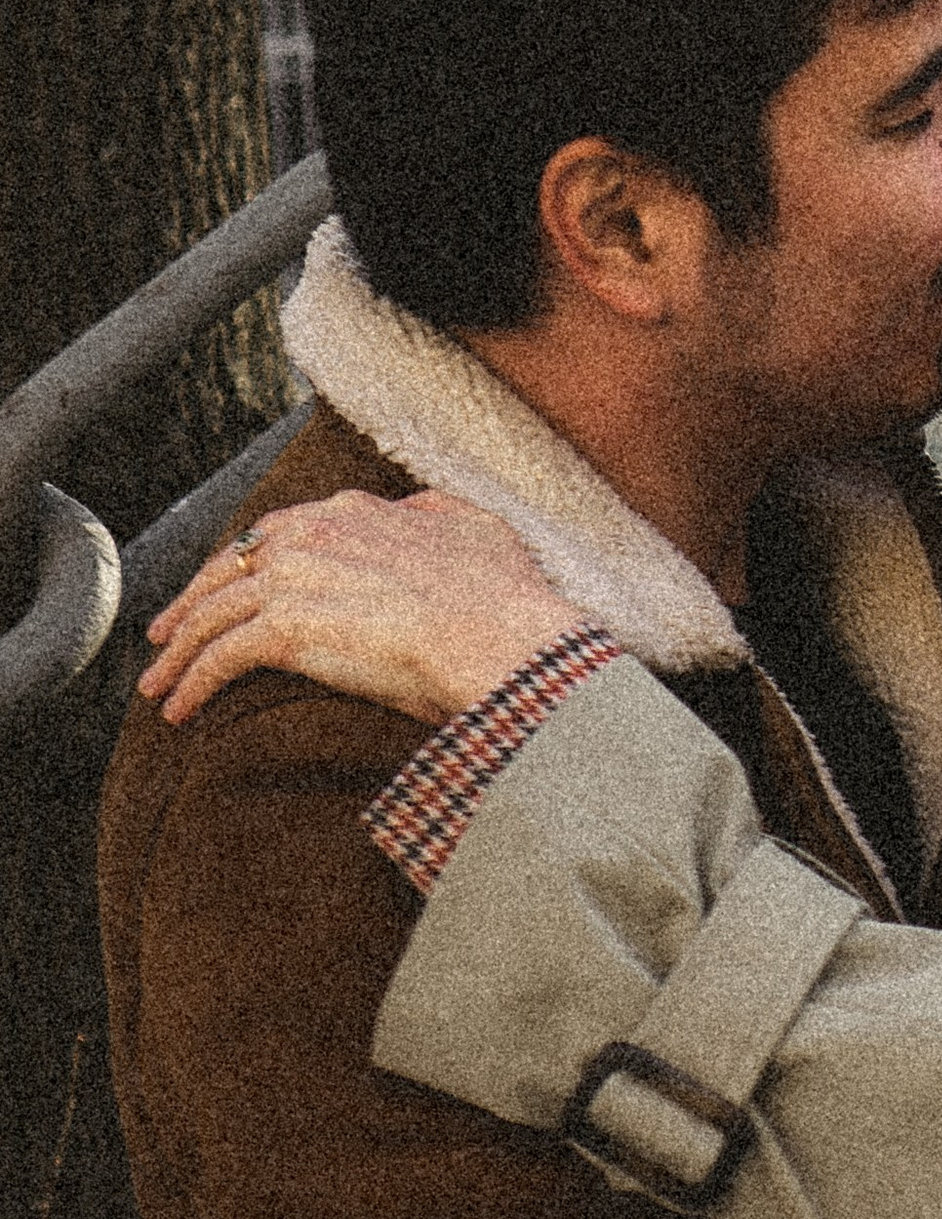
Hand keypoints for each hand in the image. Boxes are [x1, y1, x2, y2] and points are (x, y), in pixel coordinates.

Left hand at [139, 490, 584, 725]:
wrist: (498, 637)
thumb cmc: (503, 598)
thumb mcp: (477, 529)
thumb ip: (434, 511)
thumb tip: (411, 508)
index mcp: (355, 510)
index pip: (276, 532)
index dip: (245, 563)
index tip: (230, 588)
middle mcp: (313, 534)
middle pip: (227, 567)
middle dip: (191, 602)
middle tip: (167, 633)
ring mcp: (293, 579)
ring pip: (211, 612)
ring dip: (178, 650)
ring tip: (160, 683)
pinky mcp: (282, 629)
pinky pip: (218, 658)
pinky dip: (192, 683)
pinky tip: (181, 710)